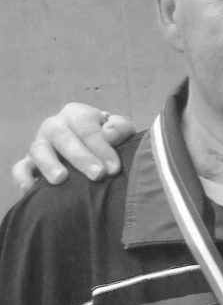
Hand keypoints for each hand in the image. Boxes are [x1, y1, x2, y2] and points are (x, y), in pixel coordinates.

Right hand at [12, 103, 135, 193]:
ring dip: (49, 164)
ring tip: (62, 179)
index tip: (114, 168)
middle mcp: (55, 126)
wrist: (94, 155)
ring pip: (38, 150)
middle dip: (82, 157)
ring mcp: (40, 144)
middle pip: (64, 137)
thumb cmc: (109, 143)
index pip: (86, 126)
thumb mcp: (120, 132)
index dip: (101, 146)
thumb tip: (109, 133)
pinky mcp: (29, 163)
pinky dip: (23, 178)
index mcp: (76, 114)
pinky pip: (20, 168)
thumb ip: (120, 128)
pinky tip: (32, 190)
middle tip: (98, 175)